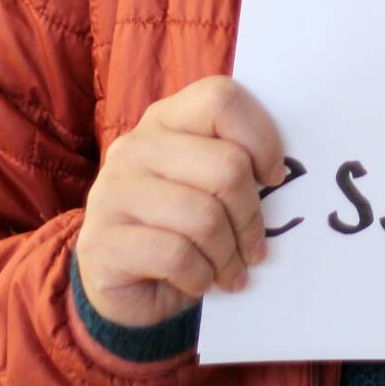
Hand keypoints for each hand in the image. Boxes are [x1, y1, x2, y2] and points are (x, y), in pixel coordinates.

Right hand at [75, 76, 287, 328]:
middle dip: (251, 216)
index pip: (221, 99)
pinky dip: (201, 277)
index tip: (274, 179)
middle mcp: (135, 147)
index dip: (261, 138)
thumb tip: (283, 174)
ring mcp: (113, 192)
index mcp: (166, 119)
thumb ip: (237, 166)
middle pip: (226, 166)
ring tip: (231, 271)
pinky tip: (200, 282)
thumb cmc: (181, 228)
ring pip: (203, 216)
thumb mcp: (209, 186)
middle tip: (256, 248)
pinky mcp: (101, 242)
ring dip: (228, 255)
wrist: (124, 286)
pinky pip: (176, 255)